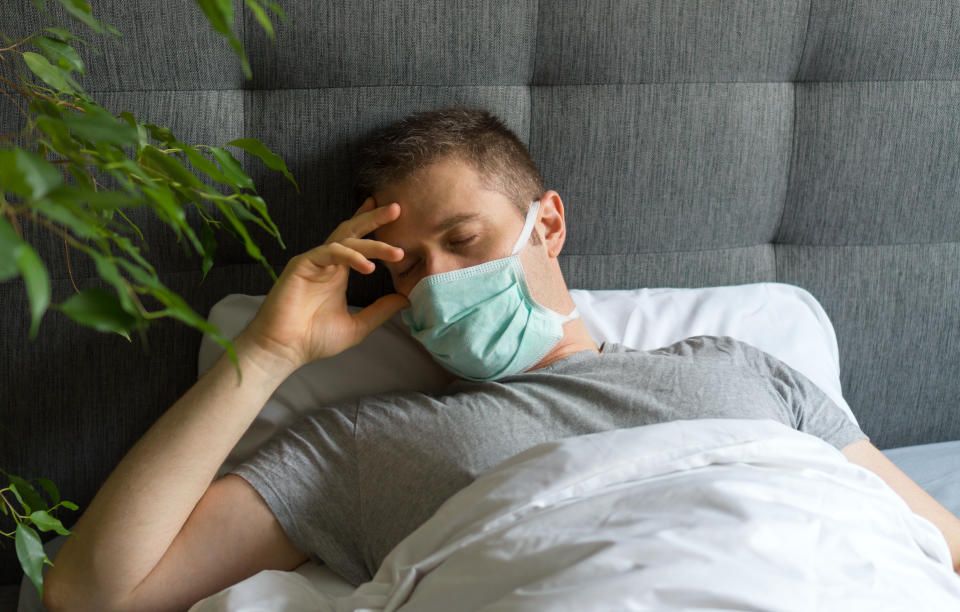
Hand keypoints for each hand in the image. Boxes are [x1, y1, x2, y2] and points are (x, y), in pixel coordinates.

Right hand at [238, 197, 407, 370]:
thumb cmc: (313, 339)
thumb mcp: (357, 325)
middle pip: (351, 231)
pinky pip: (330, 252)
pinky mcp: (302, 264)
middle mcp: (326, 263)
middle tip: (397, 208)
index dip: (372, 226)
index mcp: (337, 273)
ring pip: (345, 240)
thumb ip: (380, 311)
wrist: (284, 349)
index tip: (394, 214)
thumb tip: (406, 300)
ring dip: (372, 243)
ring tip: (396, 252)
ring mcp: (313, 261)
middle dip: (374, 218)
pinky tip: (368, 267)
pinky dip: (351, 256)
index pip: (356, 242)